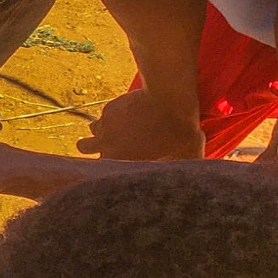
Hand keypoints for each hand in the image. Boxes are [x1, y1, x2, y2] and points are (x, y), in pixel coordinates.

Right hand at [77, 89, 203, 160]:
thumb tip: (194, 179)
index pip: (99, 171)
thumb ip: (182, 168)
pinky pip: (106, 114)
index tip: (118, 165)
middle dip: (93, 146)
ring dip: (103, 130)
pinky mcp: (111, 106)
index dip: (106, 169)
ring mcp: (106, 123)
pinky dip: (115, 115)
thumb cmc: (180, 131)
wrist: (170, 99)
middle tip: (111, 145)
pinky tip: (133, 114)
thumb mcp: (186, 155)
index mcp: (118, 159)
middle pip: (83, 147)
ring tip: (123, 129)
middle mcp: (106, 142)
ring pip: (93, 128)